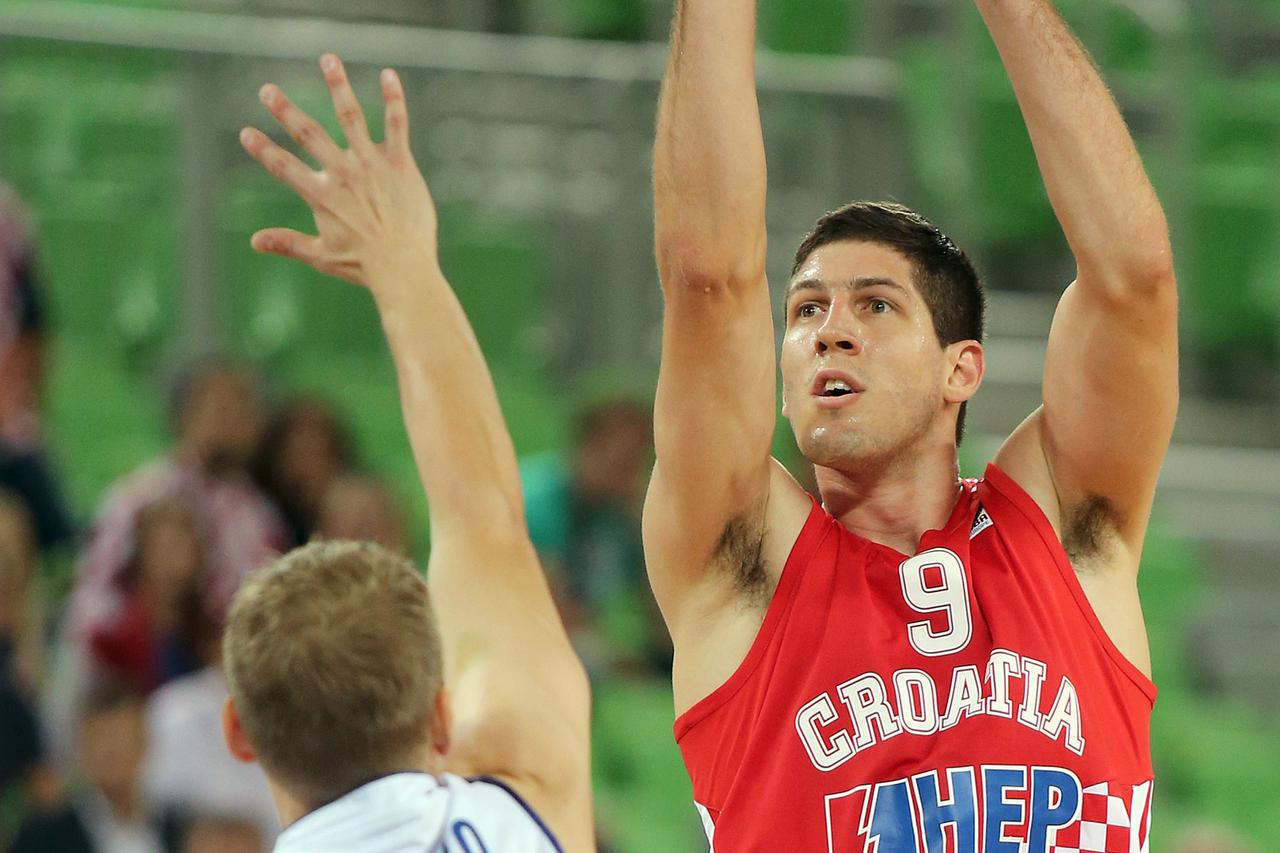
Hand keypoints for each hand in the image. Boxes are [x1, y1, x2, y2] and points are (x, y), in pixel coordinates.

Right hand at [240, 54, 436, 291]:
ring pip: (350, 116)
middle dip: (286, 111)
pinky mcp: (400, 163)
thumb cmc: (364, 265)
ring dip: (337, 85)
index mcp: (321, 195)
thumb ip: (288, 242)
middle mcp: (342, 173)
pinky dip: (393, 99)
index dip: (263, 150)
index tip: (246, 133)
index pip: (285, 167)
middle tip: (267, 90)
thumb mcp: (320, 255)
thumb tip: (254, 241)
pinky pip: (396, 124)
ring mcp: (371, 164)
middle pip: (309, 134)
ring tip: (327, 59)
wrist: (404, 266)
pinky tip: (388, 75)